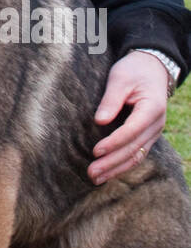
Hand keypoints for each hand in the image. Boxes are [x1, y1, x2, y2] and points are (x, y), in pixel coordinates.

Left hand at [89, 51, 169, 183]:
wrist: (152, 69)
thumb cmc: (134, 71)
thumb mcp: (120, 78)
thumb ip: (111, 99)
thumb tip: (99, 120)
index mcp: (152, 108)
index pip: (132, 130)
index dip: (114, 142)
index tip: (95, 151)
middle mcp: (156, 124)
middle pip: (134, 149)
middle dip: (112, 162)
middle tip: (91, 172)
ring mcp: (154, 132)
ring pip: (136, 156)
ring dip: (116, 169)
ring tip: (96, 178)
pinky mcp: (147, 136)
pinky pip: (137, 154)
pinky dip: (122, 164)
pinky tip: (108, 172)